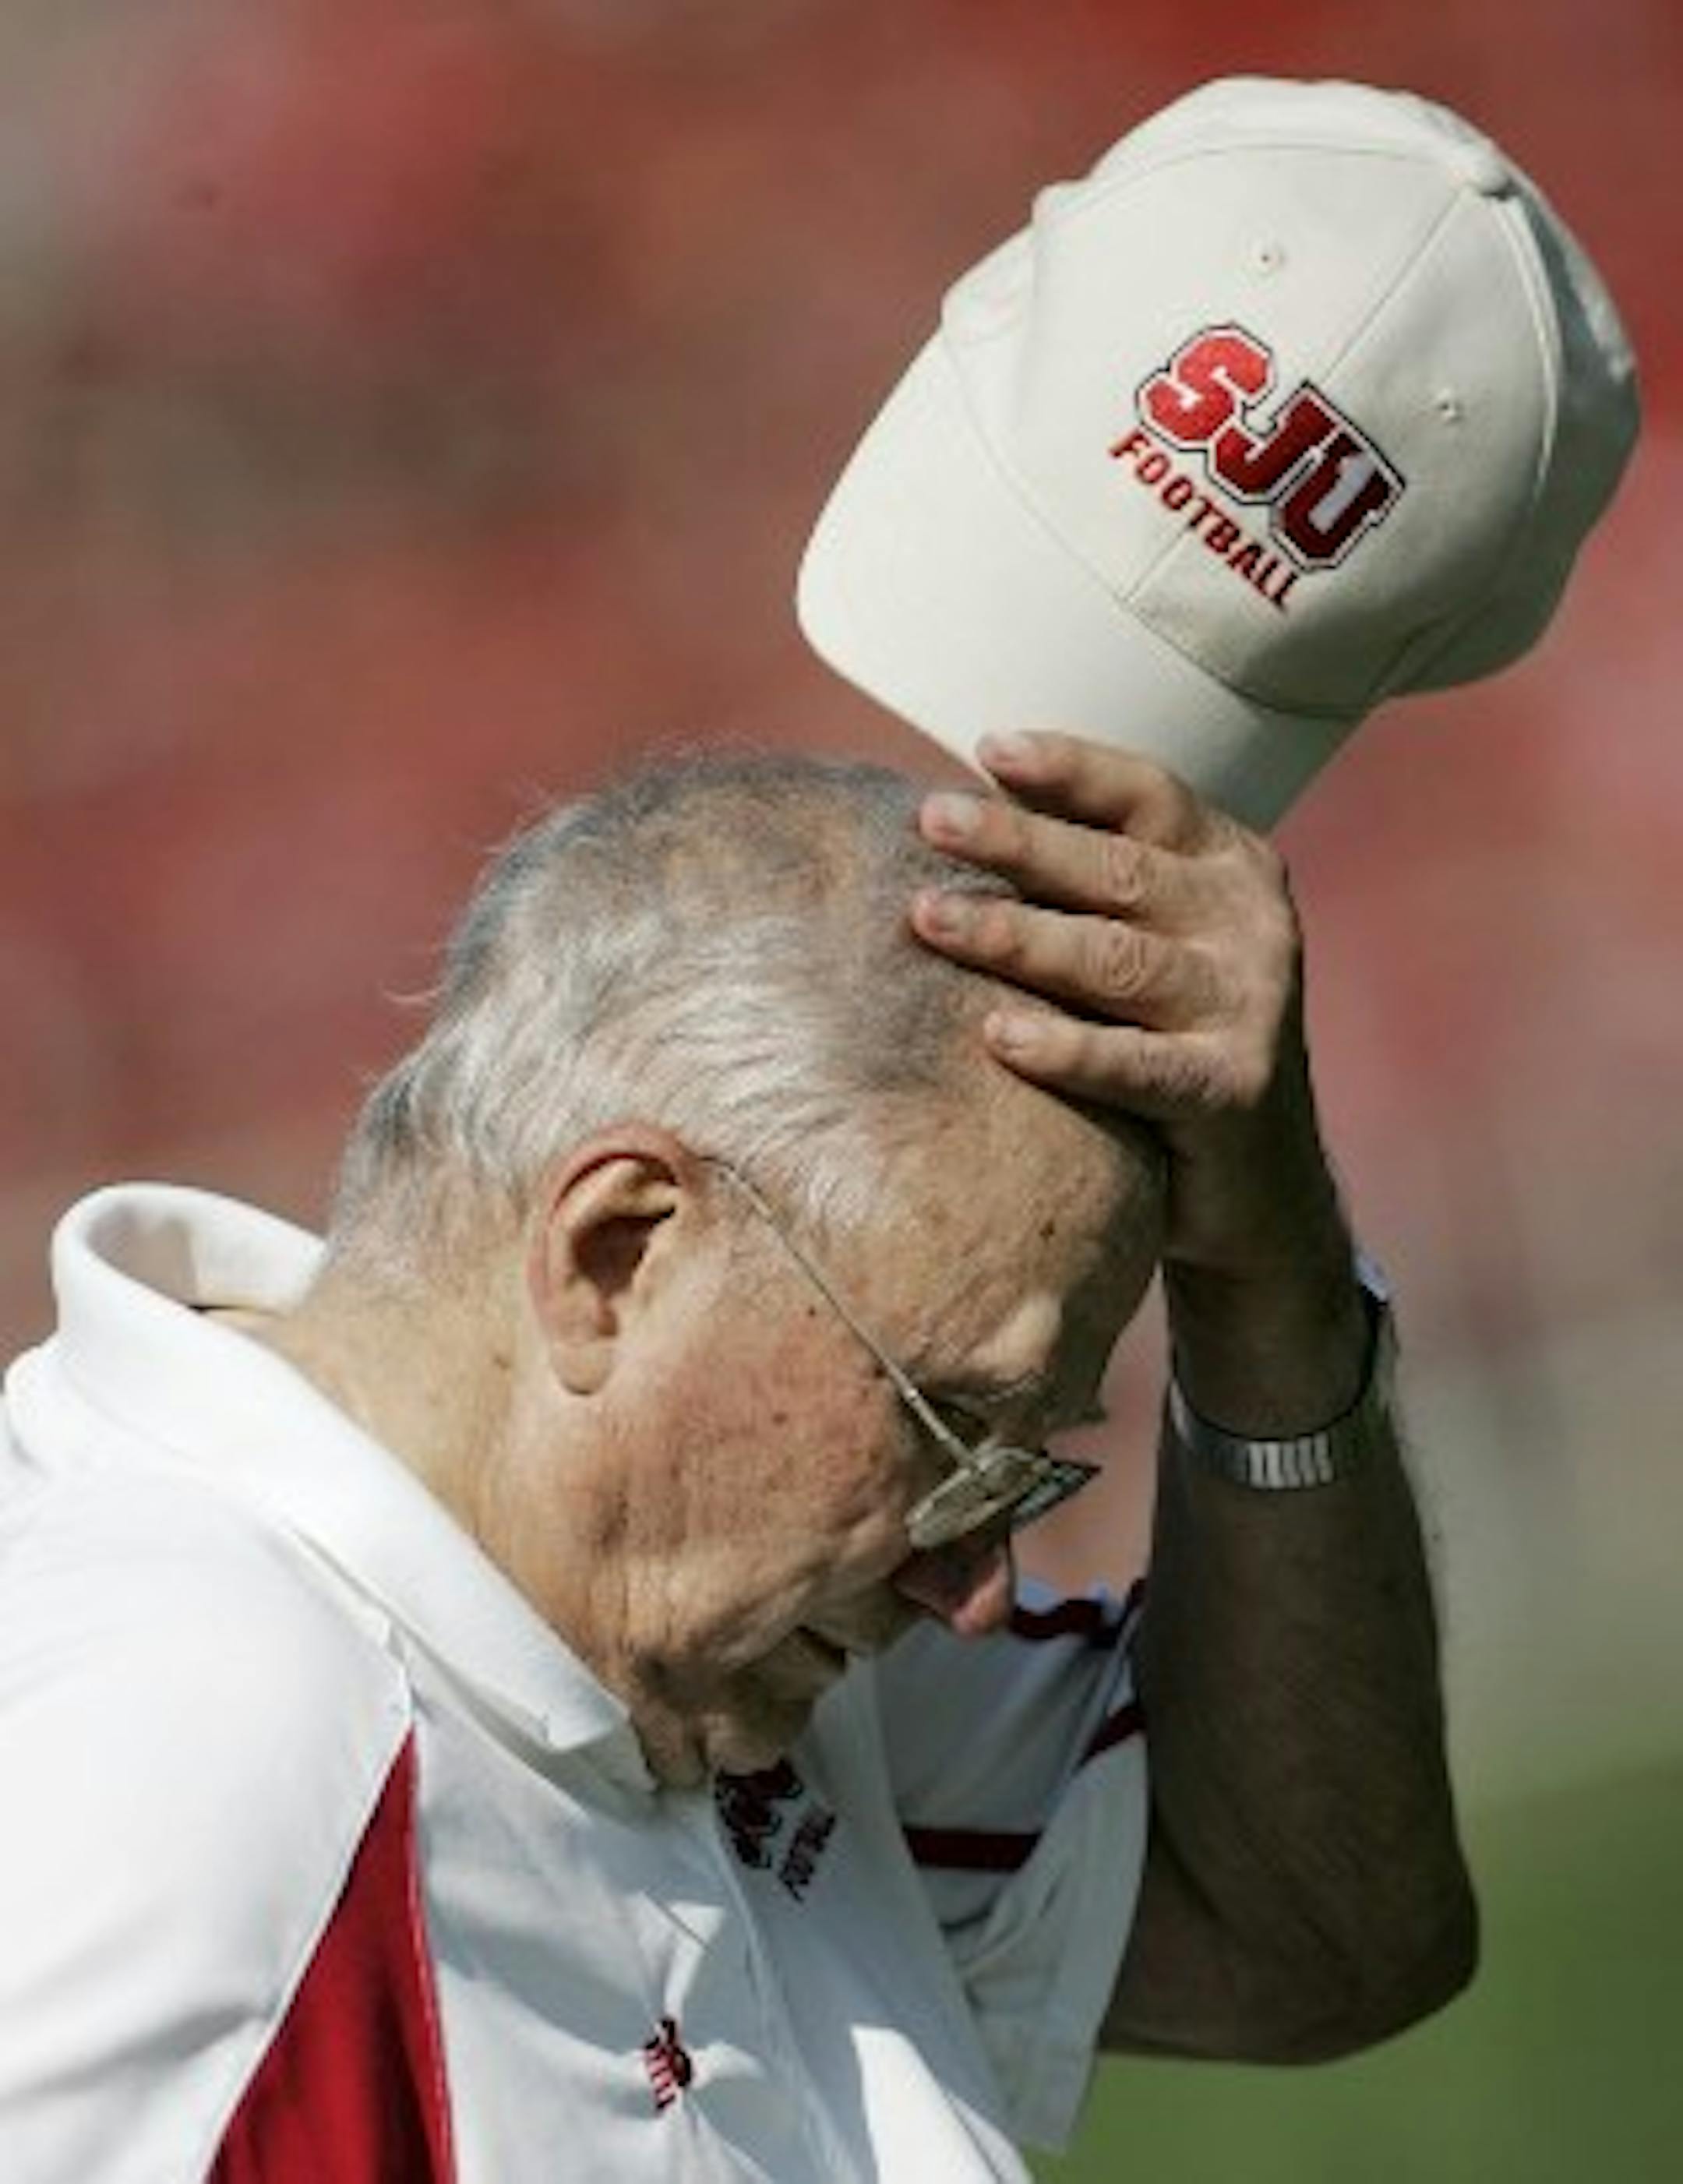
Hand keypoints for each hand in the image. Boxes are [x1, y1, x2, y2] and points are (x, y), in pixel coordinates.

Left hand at [911, 729, 1366, 1427]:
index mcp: (1232, 865)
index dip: (1071, 768)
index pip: (1149, 795)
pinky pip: (1134, 1067)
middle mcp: (1251, 925)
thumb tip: (961, 806)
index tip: (987, 749)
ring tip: (927, 918)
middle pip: (1118, 871)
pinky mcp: (1234, 1092)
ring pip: (1116, 961)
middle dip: (1018, 840)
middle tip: (930, 818)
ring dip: (1016, 937)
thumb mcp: (1154, 940)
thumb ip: (1093, 881)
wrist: (1259, 1186)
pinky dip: (1065, 1050)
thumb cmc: (1168, 1040)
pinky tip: (996, 1038)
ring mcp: (1250, 1008)